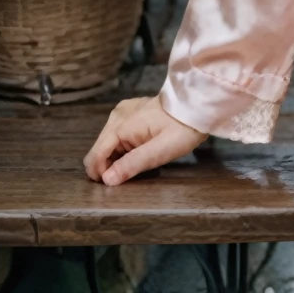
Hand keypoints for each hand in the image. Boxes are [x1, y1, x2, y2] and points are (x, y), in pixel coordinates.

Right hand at [83, 96, 207, 185]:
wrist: (198, 106)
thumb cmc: (182, 129)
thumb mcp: (159, 151)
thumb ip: (132, 164)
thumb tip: (106, 180)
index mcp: (121, 125)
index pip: (96, 155)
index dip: (100, 174)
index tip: (114, 186)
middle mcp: (117, 115)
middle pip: (99, 149)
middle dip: (107, 166)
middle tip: (129, 175)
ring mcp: (123, 110)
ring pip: (107, 142)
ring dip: (115, 157)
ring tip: (136, 164)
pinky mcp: (131, 111)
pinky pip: (117, 134)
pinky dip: (122, 147)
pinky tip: (137, 151)